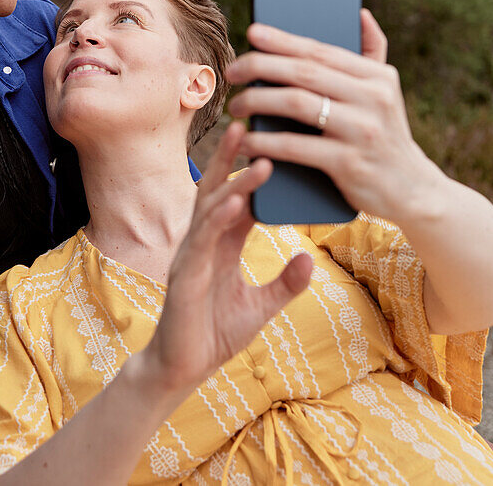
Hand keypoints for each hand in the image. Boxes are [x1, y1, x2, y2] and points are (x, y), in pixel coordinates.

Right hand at [144, 123, 312, 395]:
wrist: (182, 369)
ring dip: (235, 181)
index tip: (270, 140)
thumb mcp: (261, 307)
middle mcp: (204, 239)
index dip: (251, 170)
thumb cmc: (213, 333)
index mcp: (222, 242)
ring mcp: (192, 253)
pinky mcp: (185, 274)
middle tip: (249, 121)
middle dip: (231, 155)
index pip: (238, 195)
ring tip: (259, 159)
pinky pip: (203, 239)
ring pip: (213, 206)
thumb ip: (285, 283)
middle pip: (217, 186)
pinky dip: (219, 218)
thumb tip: (310, 258)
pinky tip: (235, 201)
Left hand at [227, 10, 439, 224]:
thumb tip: (359, 13)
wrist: (413, 192)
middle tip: (233, 70)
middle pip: (304, 73)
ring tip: (236, 105)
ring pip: (296, 104)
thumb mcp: (388, 91)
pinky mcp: (348, 164)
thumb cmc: (387, 135)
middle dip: (261, 66)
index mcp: (377, 77)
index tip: (252, 32)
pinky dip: (265, 142)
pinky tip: (246, 141)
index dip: (283, 40)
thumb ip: (374, 52)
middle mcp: (372, 98)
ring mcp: (361, 131)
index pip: (321, 51)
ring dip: (258, 101)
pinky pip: (295, 147)